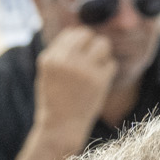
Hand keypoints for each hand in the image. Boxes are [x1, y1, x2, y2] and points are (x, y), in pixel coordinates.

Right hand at [31, 25, 119, 147]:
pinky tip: (99, 82)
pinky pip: (111, 63)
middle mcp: (65, 61)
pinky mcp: (99, 80)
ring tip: (96, 67)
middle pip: (87, 34)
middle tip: (91, 59)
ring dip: (102, 53)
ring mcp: (83, 69)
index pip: (70, 33)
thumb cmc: (55, 100)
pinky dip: (108, 71)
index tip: (80, 53)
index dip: (79, 41)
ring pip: (102, 44)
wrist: (61, 127)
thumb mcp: (47, 74)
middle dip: (91, 44)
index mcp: (50, 59)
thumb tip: (79, 31)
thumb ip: (60, 53)